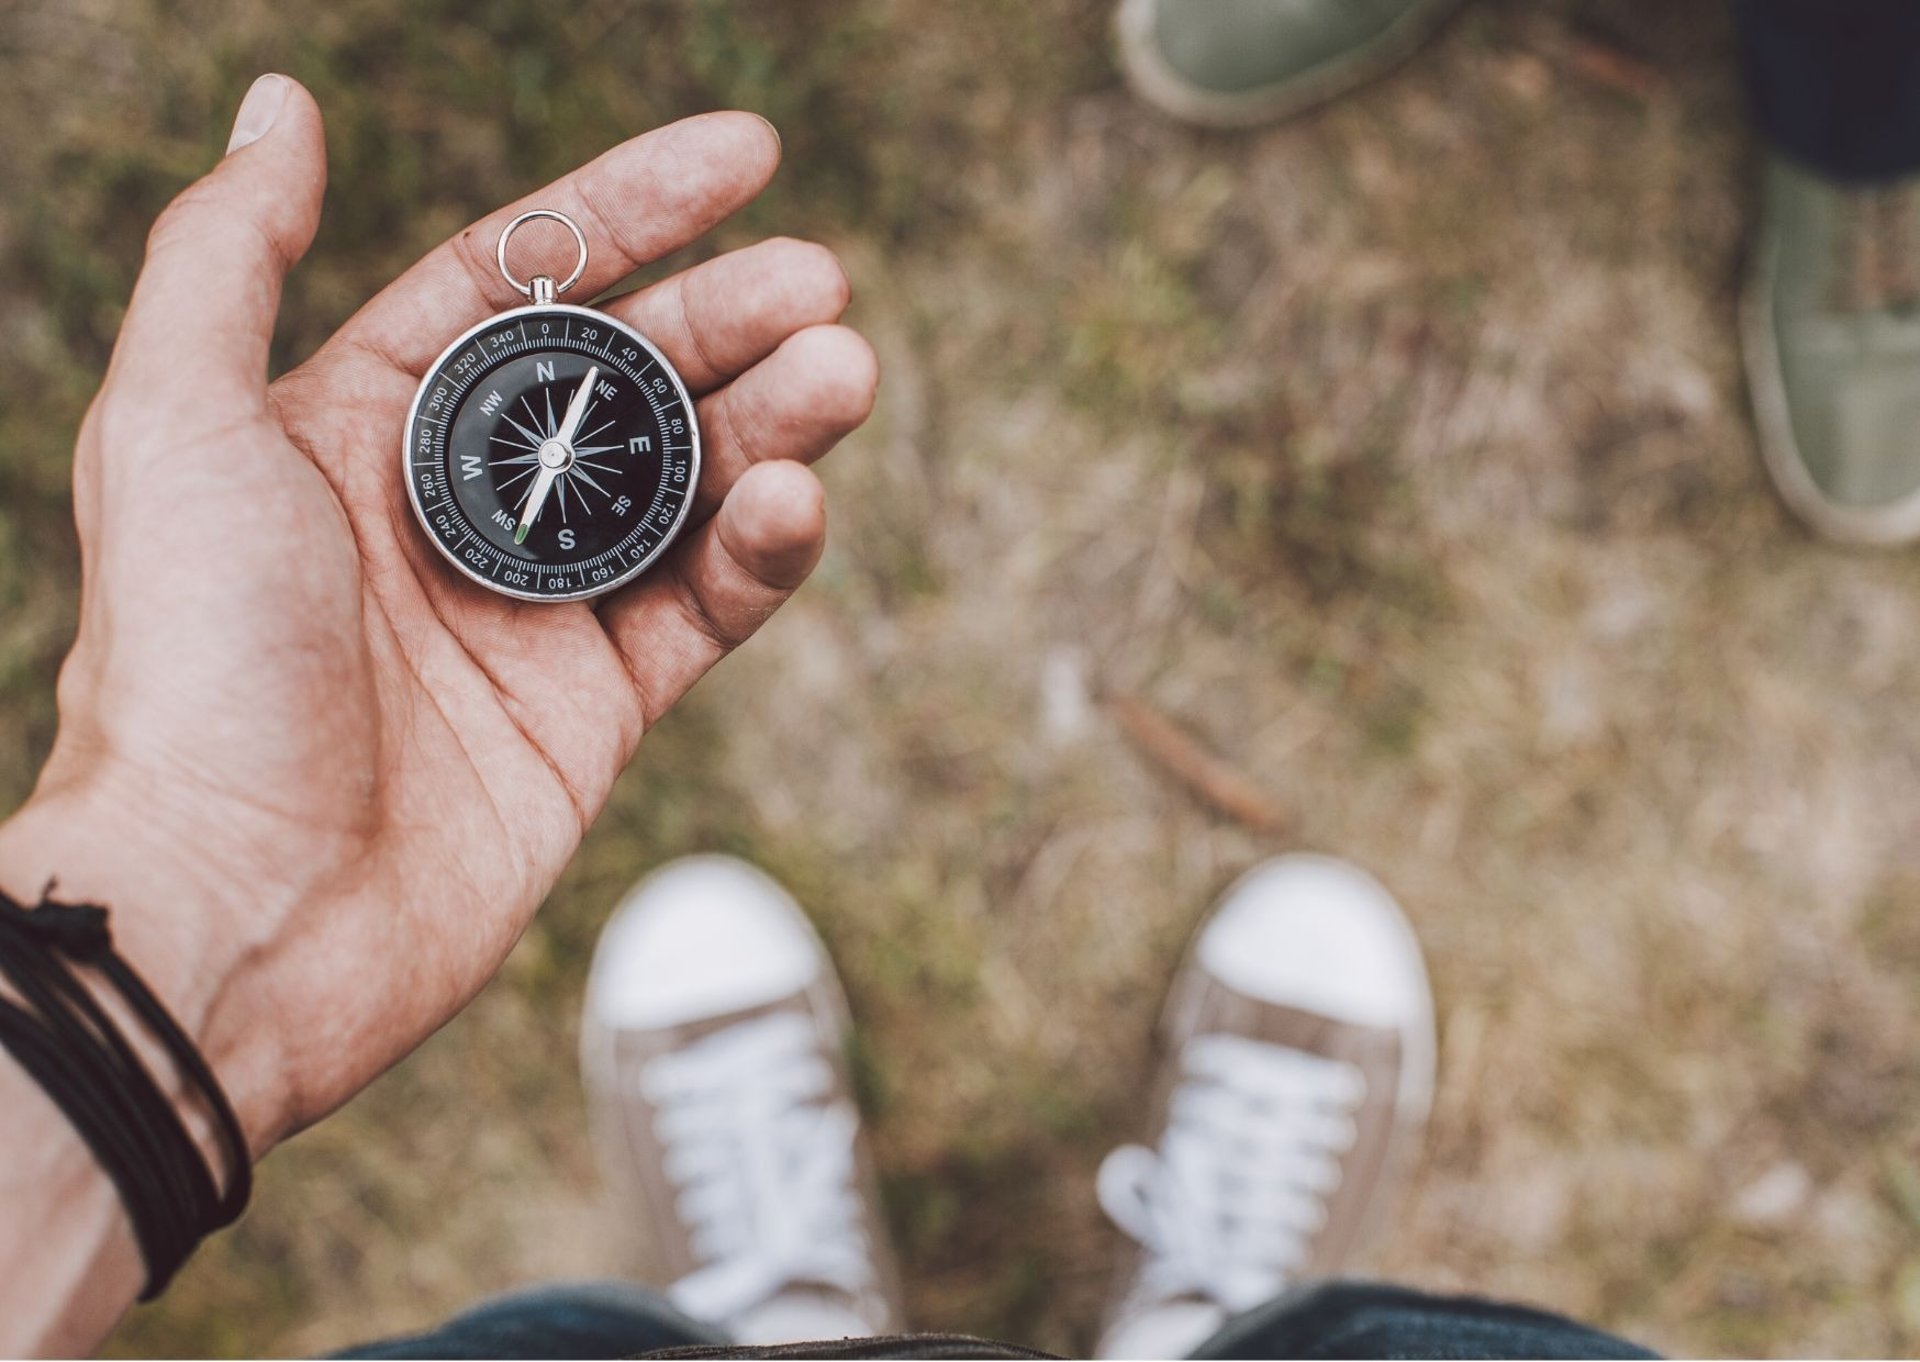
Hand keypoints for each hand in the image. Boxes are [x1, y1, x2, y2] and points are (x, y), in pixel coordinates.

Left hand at [0, 77, 876, 1163]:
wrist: (236, 912)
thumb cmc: (187, 666)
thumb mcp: (174, 426)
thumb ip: (226, 255)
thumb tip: (278, 102)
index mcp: (363, 422)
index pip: (523, 279)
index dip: (634, 206)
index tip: (751, 156)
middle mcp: (459, 507)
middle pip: (627, 378)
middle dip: (730, 317)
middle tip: (822, 284)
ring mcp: (535, 611)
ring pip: (687, 487)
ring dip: (774, 424)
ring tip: (844, 373)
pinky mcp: (596, 714)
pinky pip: (704, 609)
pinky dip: (761, 553)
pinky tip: (795, 504)